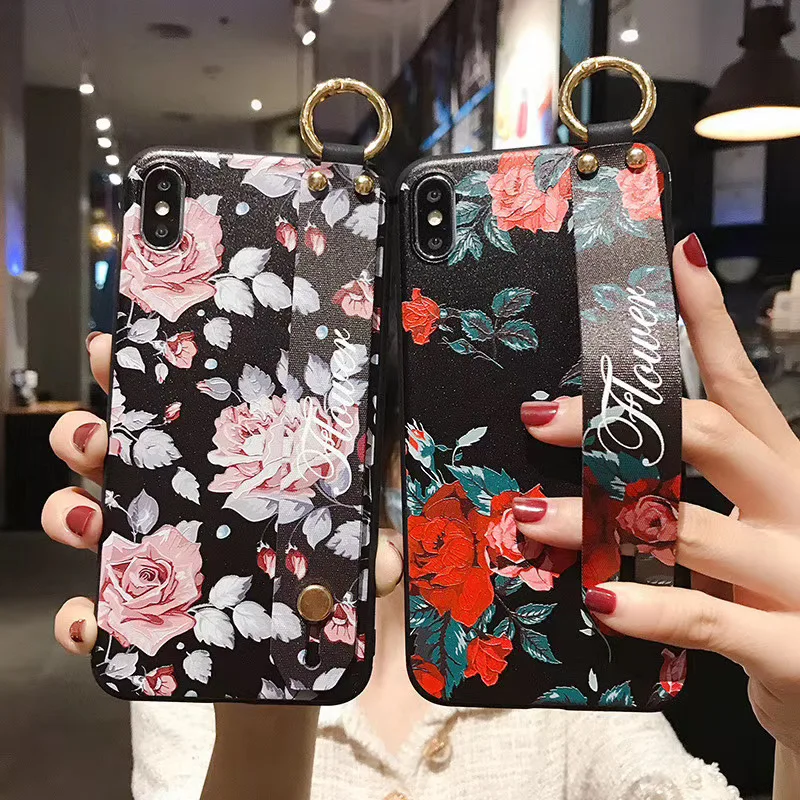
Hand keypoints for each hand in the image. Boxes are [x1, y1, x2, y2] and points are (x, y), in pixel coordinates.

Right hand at [42, 334, 402, 654]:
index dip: (139, 377)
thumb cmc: (322, 590)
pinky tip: (88, 620)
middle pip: (115, 454)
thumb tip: (391, 560)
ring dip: (69, 510)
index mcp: (226, 472)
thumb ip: (375, 539)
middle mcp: (179, 504)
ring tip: (86, 517)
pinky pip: (92, 611)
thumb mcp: (357, 549)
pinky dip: (77, 616)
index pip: (177, 412)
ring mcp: (152, 557)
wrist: (297, 674)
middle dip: (88, 434)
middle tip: (97, 436)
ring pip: (85, 516)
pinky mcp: (139, 619)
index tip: (117, 352)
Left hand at [515, 235, 799, 754]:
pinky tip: (596, 598)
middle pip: (713, 434)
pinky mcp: (790, 644)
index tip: (672, 259)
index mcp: (783, 467)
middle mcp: (794, 503)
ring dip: (598, 517)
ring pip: (686, 526)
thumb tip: (597, 451)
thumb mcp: (745, 524)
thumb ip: (689, 490)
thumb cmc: (777, 593)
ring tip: (530, 515)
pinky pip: (701, 617)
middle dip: (620, 421)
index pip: (739, 378)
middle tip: (539, 416)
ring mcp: (797, 572)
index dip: (708, 316)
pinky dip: (643, 606)